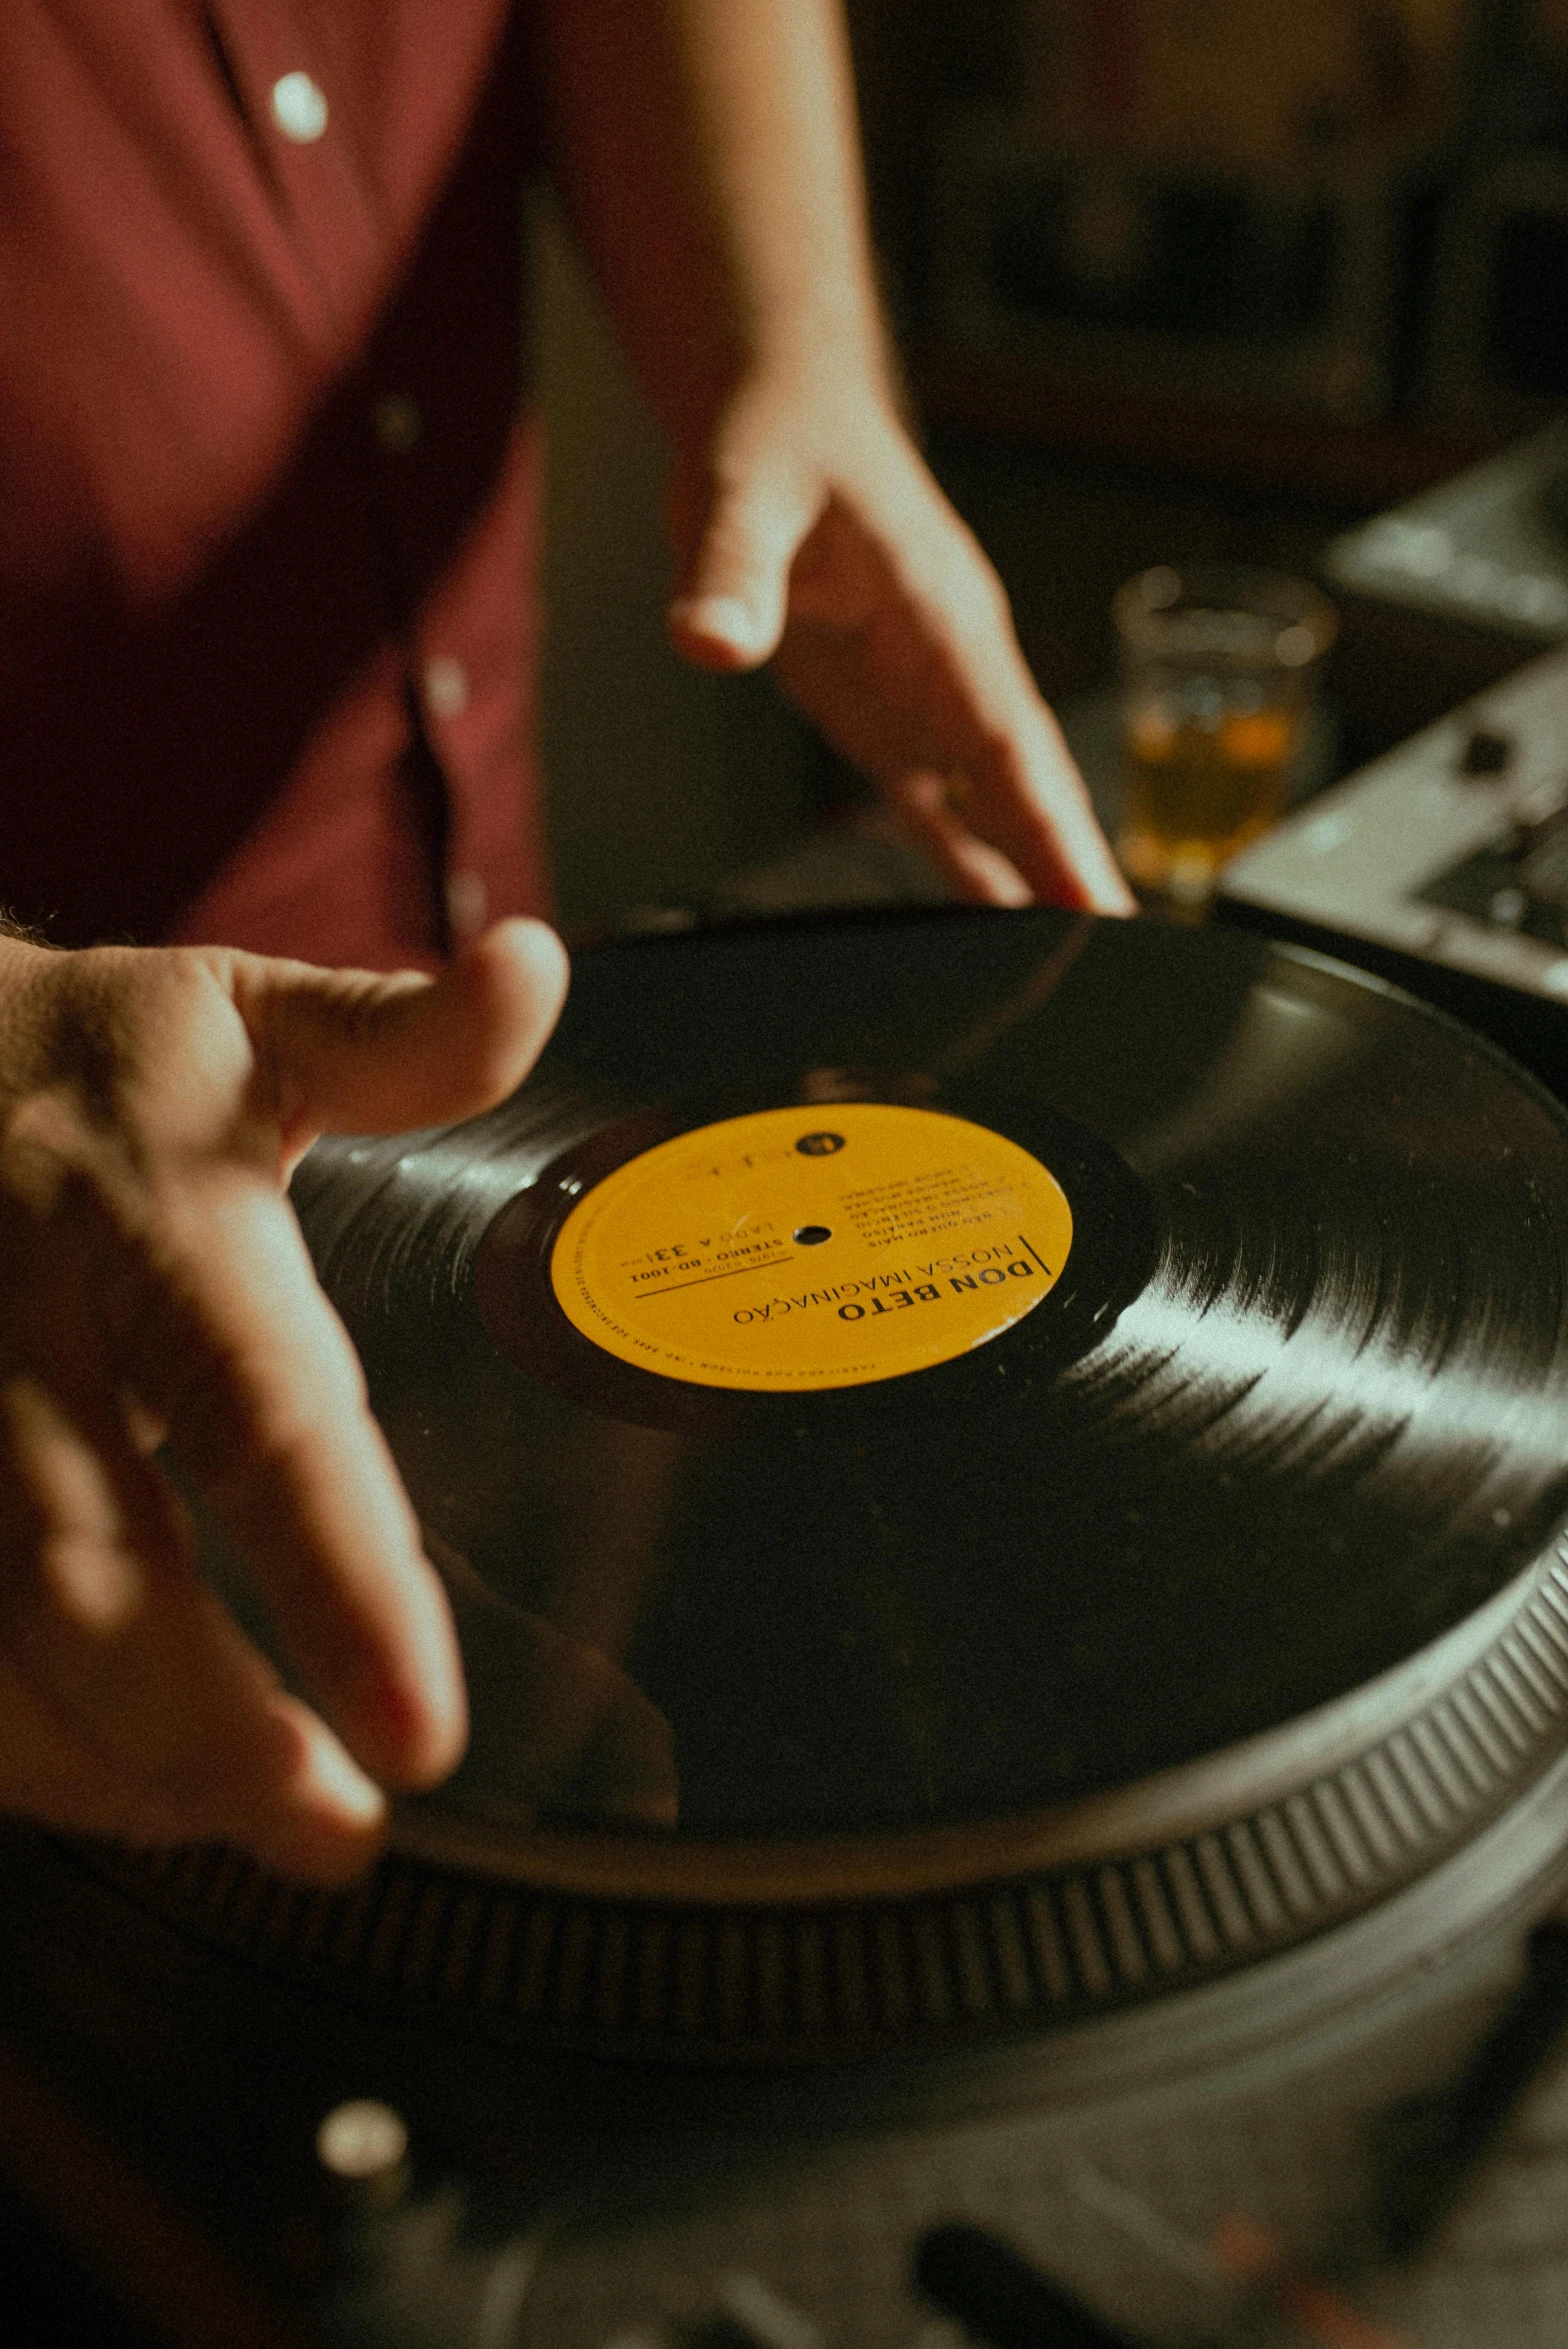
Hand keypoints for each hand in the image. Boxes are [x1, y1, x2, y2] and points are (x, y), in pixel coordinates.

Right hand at [0, 920, 567, 1881]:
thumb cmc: (96, 1065)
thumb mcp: (248, 1018)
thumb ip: (400, 1036)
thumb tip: (534, 973)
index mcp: (139, 1218)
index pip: (253, 1411)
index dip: (338, 1580)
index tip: (424, 1734)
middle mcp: (7, 1331)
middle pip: (87, 1577)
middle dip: (211, 1739)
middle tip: (344, 1828)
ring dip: (117, 1774)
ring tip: (266, 1829)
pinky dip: (29, 1751)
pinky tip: (131, 1786)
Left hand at [664, 366, 1133, 913]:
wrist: (779, 414)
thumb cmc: (779, 440)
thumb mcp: (744, 496)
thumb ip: (730, 573)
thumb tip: (710, 639)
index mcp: (941, 618)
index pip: (1011, 739)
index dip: (1053, 825)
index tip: (1097, 897)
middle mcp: (950, 666)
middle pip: (1025, 785)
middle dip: (1069, 871)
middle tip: (1114, 957)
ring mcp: (924, 695)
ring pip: (995, 801)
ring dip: (1032, 875)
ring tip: (1073, 959)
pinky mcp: (884, 713)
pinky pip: (939, 801)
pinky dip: (969, 861)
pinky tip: (994, 919)